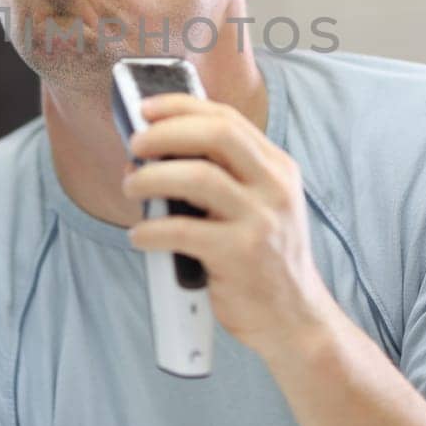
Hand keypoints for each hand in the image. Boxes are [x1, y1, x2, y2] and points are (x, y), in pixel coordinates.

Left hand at [123, 93, 340, 361]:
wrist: (295, 318)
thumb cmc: (263, 258)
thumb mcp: (260, 205)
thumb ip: (222, 176)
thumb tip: (154, 151)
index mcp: (277, 168)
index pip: (227, 119)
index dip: (180, 107)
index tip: (147, 110)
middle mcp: (274, 187)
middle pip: (216, 135)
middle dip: (166, 133)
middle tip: (135, 145)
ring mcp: (261, 221)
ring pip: (196, 177)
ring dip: (151, 178)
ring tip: (131, 188)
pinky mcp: (241, 256)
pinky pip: (182, 231)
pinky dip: (151, 229)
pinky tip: (140, 235)